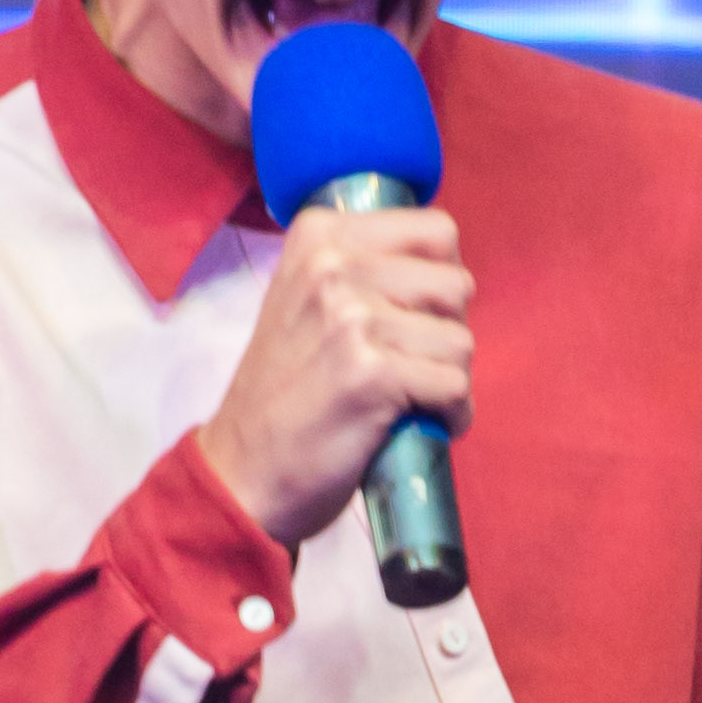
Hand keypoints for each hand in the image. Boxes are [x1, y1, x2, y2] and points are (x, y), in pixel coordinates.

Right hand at [200, 203, 472, 548]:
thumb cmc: (284, 394)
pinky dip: (450, 415)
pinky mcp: (371, 373)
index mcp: (320, 235)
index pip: (436, 231)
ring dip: (449, 379)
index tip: (413, 319)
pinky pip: (455, 386)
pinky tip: (418, 424)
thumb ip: (363, 269)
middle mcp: (333, 264)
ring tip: (409, 400)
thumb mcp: (306, 300)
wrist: (241, 471)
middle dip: (447, 333)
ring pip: (460, 340)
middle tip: (411, 366)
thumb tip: (445, 267)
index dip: (440, 283)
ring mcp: (351, 317)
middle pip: (455, 285)